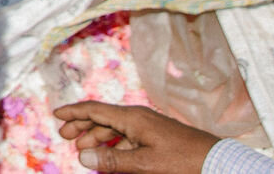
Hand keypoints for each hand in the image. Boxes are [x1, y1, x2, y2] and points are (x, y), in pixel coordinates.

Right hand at [54, 103, 220, 173]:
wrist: (216, 162)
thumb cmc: (182, 161)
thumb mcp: (145, 163)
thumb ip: (113, 160)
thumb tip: (82, 155)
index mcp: (133, 118)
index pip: (95, 110)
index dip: (74, 112)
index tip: (56, 115)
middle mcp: (139, 118)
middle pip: (103, 118)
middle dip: (82, 126)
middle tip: (65, 137)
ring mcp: (149, 127)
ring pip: (116, 129)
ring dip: (97, 138)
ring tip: (84, 150)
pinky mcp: (158, 138)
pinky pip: (128, 138)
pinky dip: (114, 146)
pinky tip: (111, 157)